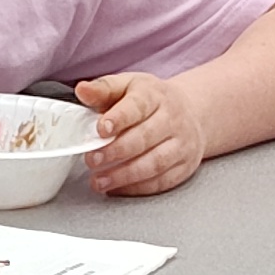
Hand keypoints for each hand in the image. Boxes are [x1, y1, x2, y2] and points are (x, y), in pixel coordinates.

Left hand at [77, 68, 203, 195]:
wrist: (192, 112)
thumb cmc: (152, 101)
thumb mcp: (128, 86)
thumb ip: (103, 89)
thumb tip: (82, 90)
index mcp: (155, 95)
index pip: (138, 106)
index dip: (119, 118)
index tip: (101, 129)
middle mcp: (172, 119)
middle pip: (145, 137)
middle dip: (116, 151)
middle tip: (92, 159)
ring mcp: (182, 144)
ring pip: (154, 163)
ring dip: (124, 175)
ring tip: (99, 181)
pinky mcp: (185, 166)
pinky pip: (161, 181)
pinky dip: (136, 188)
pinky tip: (116, 188)